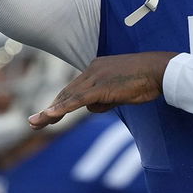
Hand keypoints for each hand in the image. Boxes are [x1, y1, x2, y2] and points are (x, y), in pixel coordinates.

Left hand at [28, 51, 177, 128]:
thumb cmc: (145, 80)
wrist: (159, 70)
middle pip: (66, 92)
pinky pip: (77, 100)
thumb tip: (92, 108)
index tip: (49, 114)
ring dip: (50, 113)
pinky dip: (62, 109)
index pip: (74, 88)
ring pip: (68, 97)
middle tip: (33, 122)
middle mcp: (91, 70)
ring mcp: (95, 78)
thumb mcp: (120, 91)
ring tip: (36, 123)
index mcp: (96, 68)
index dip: (60, 102)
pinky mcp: (100, 87)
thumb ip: (104, 98)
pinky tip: (50, 116)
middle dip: (50, 109)